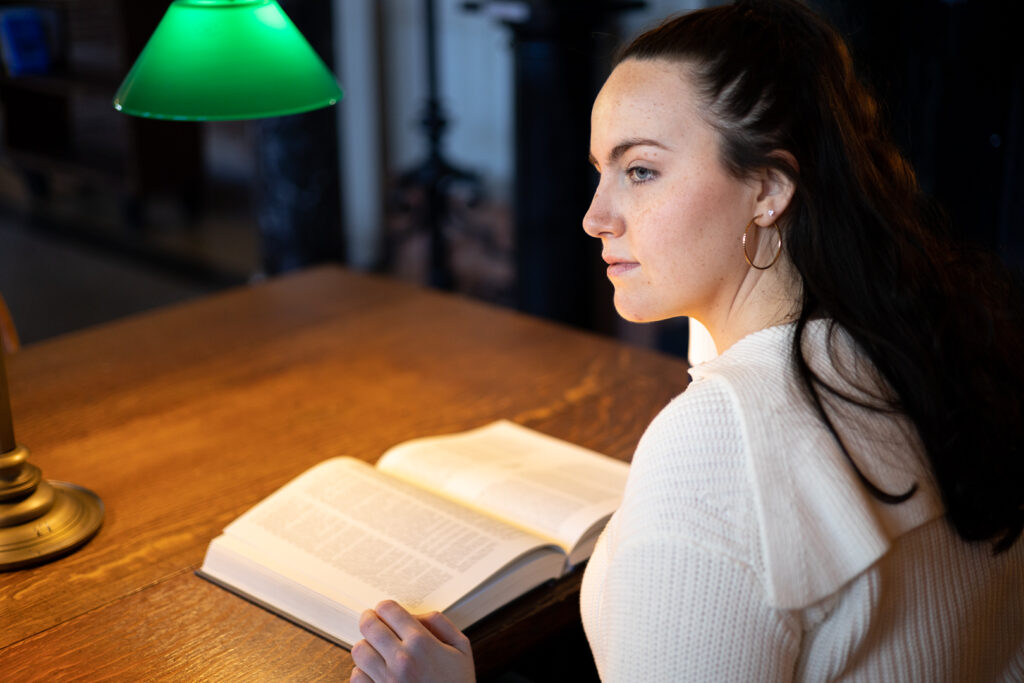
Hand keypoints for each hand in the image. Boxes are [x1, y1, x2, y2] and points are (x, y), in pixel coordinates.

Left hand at [350, 599, 474, 682]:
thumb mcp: (462, 648)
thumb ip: (440, 623)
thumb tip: (414, 616)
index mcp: (421, 643)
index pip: (388, 609)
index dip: (385, 607)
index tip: (385, 611)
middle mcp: (401, 659)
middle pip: (368, 626)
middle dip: (369, 619)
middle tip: (372, 621)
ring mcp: (387, 680)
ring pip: (359, 650)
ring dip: (367, 646)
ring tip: (376, 650)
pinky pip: (356, 676)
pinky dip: (363, 672)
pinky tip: (375, 672)